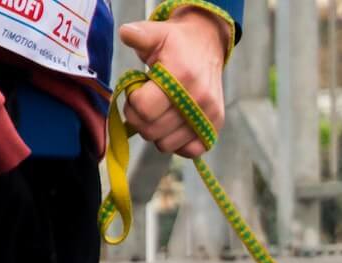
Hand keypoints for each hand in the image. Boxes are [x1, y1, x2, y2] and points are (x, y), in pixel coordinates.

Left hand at [118, 10, 229, 157]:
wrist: (206, 47)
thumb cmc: (176, 43)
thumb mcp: (155, 32)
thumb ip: (138, 34)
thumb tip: (126, 34)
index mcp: (181, 77)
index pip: (144, 108)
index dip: (132, 102)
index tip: (136, 91)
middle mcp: (199, 100)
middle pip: (152, 130)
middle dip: (139, 119)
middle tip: (143, 103)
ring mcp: (209, 117)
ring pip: (166, 145)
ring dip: (155, 132)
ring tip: (158, 113)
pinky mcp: (215, 128)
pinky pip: (188, 151)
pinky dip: (176, 143)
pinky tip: (172, 125)